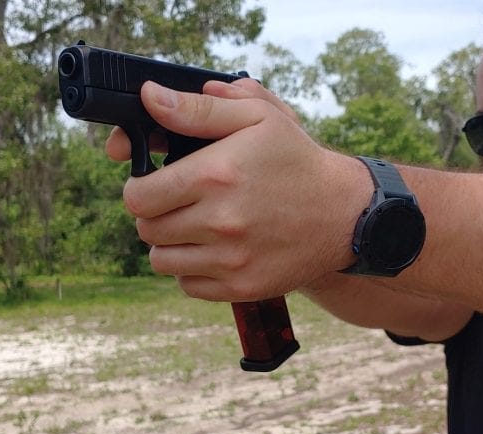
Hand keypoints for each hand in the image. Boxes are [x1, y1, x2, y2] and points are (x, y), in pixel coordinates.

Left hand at [107, 81, 368, 301]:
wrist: (344, 214)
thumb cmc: (296, 159)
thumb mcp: (257, 117)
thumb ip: (197, 108)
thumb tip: (150, 98)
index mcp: (215, 175)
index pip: (138, 196)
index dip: (140, 188)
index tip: (155, 184)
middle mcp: (220, 221)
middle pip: (147, 229)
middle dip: (156, 214)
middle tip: (180, 202)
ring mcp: (231, 259)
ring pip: (161, 261)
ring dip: (171, 244)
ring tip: (196, 226)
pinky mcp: (241, 286)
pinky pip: (188, 285)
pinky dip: (192, 270)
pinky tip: (214, 249)